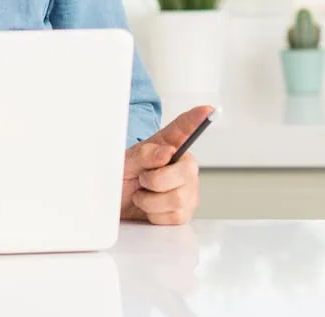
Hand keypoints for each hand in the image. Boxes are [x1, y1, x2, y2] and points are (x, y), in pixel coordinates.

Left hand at [121, 105, 212, 225]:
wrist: (116, 205)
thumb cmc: (123, 178)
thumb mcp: (126, 162)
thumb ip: (144, 155)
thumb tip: (167, 152)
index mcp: (169, 146)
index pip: (185, 129)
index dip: (197, 119)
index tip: (208, 109)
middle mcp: (183, 166)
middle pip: (186, 172)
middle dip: (156, 180)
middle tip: (142, 180)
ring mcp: (188, 190)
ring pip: (178, 198)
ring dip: (151, 200)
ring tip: (143, 194)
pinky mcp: (185, 211)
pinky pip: (174, 215)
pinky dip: (155, 214)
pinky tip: (150, 208)